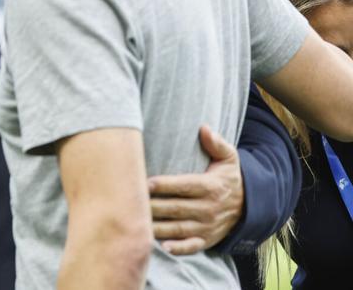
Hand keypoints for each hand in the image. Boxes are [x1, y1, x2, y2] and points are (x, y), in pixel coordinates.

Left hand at [148, 124, 243, 254]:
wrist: (249, 207)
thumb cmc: (228, 178)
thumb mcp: (229, 159)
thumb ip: (217, 144)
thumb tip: (204, 128)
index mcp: (210, 187)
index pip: (184, 186)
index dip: (164, 185)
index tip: (145, 182)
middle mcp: (208, 209)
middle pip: (175, 208)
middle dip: (152, 206)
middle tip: (128, 202)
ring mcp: (207, 227)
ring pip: (178, 228)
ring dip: (157, 227)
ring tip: (135, 222)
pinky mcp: (206, 240)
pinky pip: (191, 247)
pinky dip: (177, 248)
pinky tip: (161, 246)